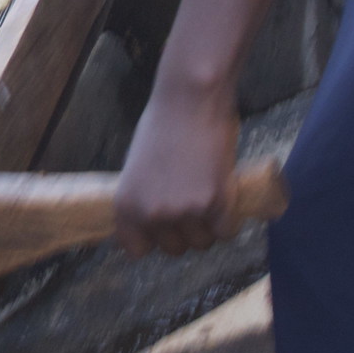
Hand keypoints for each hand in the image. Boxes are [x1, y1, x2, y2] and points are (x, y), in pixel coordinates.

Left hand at [113, 78, 240, 257]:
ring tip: (207, 198)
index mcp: (126, 205)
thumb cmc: (161, 126)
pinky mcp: (218, 204)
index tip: (162, 227)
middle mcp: (152, 214)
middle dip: (183, 232)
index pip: (137, 250)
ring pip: (202, 243)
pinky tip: (224, 199)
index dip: (152, 239)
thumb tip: (153, 223)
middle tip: (190, 205)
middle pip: (174, 249)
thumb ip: (143, 199)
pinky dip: (228, 220)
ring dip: (207, 227)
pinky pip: (225, 232)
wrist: (190, 102)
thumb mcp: (136, 168)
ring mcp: (186, 211)